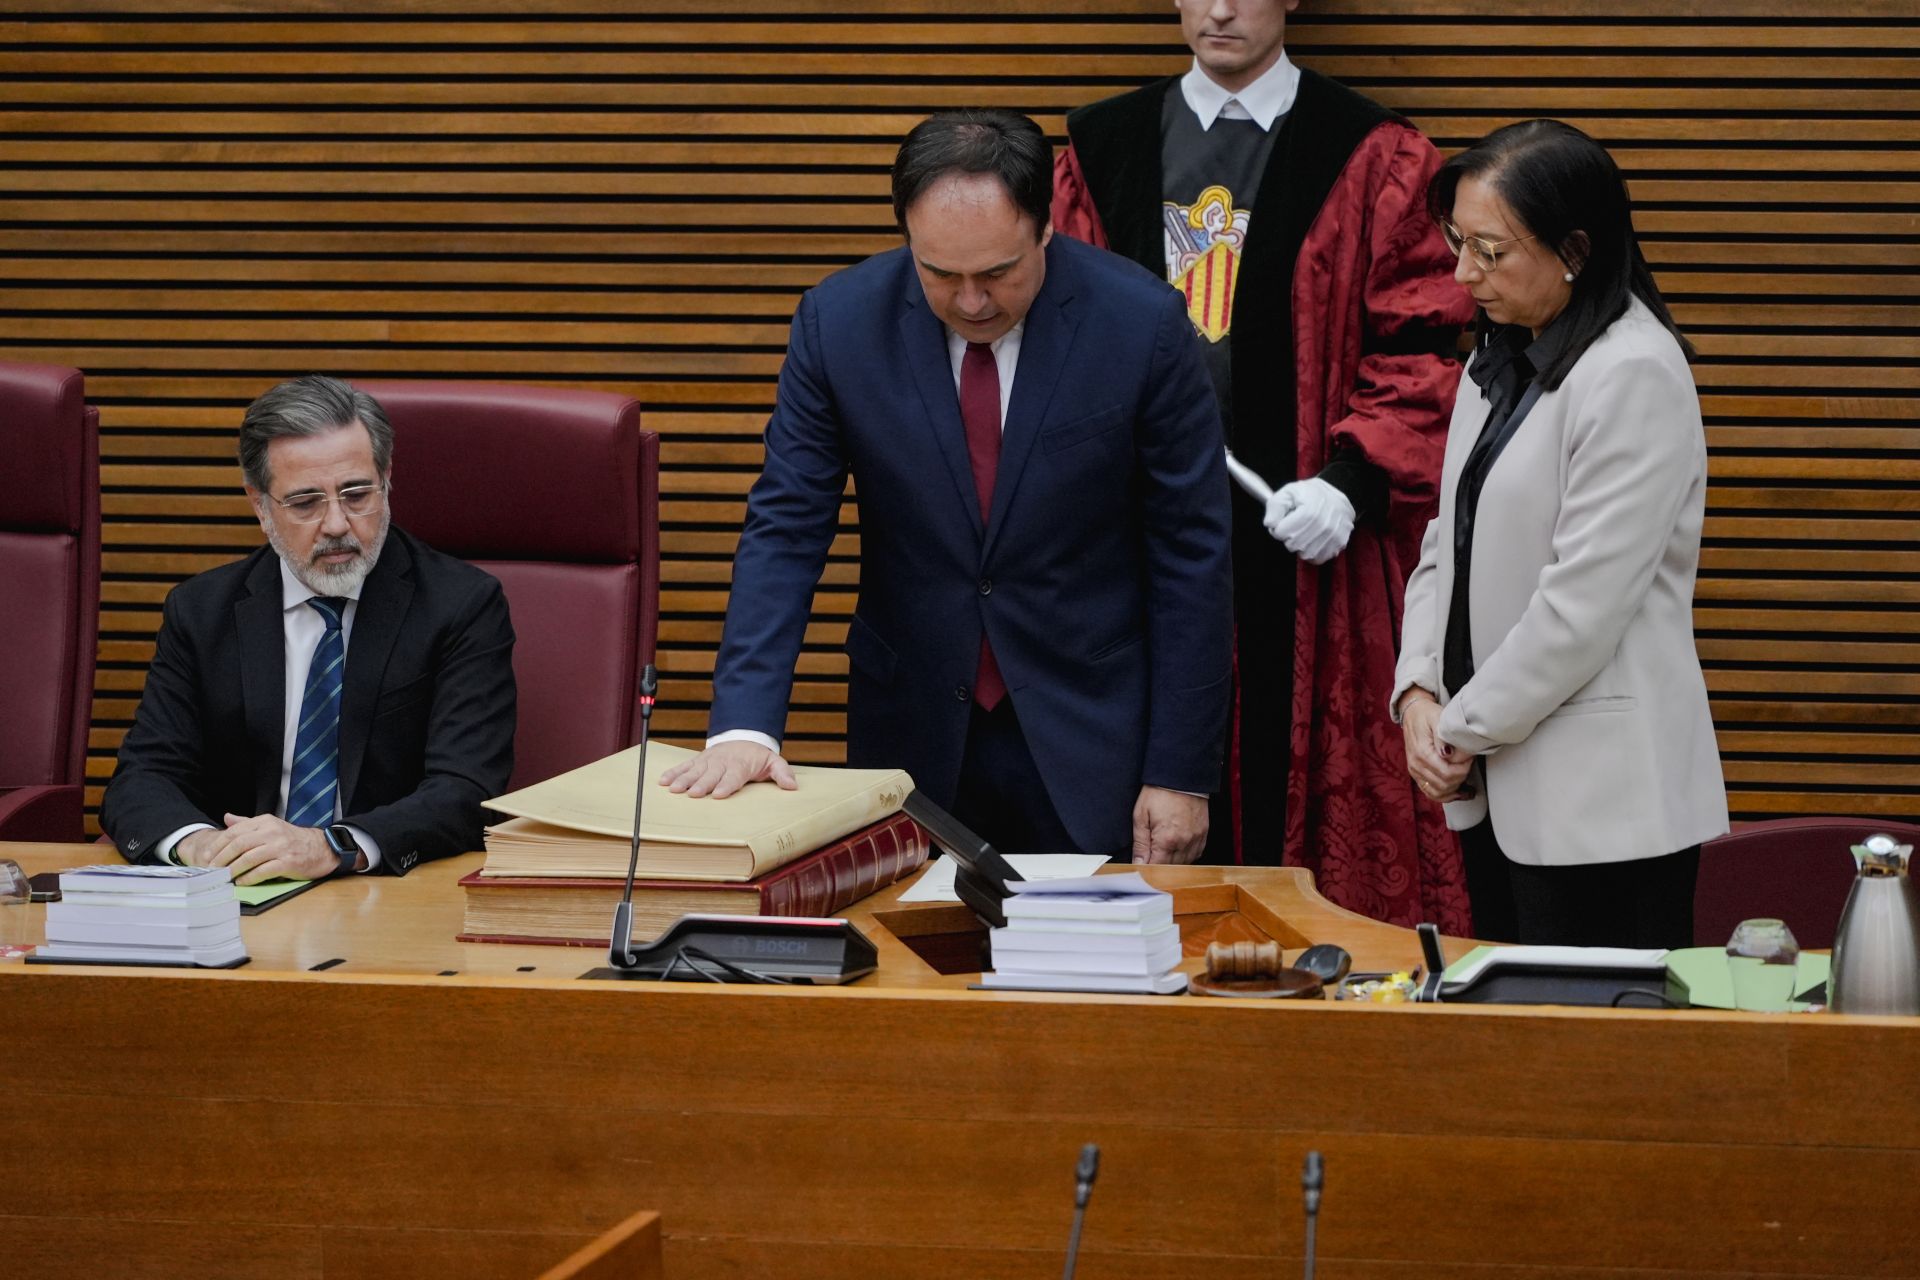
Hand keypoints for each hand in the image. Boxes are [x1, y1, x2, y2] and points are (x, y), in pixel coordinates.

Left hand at [186, 813, 337, 884]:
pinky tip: (241, 882)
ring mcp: (281, 847)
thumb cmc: (292, 840)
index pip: (235, 831)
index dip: (218, 845)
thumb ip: (248, 823)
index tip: (207, 857)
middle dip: (221, 858)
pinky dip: (249, 878)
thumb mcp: (271, 826)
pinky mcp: (288, 862)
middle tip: (211, 869)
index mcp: (266, 821)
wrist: (321, 849)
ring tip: (223, 877)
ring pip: (248, 858)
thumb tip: (227, 818)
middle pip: (239, 844)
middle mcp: (272, 832)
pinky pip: (262, 871)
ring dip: (232, 869)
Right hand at [659, 740, 796, 798]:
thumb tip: (792, 785)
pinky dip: (674, 772)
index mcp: (740, 765)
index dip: (726, 784)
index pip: (733, 776)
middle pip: (711, 774)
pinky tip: (663, 781)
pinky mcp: (698, 760)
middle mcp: (722, 763)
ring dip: (684, 779)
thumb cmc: (757, 756)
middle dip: (702, 784)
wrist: (743, 737)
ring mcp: (708, 761)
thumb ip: (782, 773)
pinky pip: (684, 765)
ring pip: (695, 770)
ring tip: (673, 789)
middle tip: (693, 794)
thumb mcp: (773, 762)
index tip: (719, 794)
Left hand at [1130, 786, 1208, 864]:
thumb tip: (1138, 863)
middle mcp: (1184, 843)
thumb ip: (1140, 843)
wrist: (1181, 775)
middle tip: (1150, 857)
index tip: (1142, 866)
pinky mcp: (1203, 834)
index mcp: (1166, 840)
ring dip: (1173, 862)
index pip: (1157, 868)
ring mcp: (1196, 839)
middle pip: (1171, 869)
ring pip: (1185, 864)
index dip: (1147, 870)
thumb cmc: (1159, 792)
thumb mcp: (1141, 816)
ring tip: (1163, 849)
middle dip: (1160, 867)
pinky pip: (1196, 854)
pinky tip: (1177, 847)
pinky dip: (1186, 855)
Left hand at [1264, 478, 1354, 564]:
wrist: (1336, 493)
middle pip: (1292, 545)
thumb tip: (1270, 524)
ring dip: (1301, 546)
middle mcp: (1323, 525)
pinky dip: (1313, 552)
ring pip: (1305, 554)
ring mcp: (1333, 535)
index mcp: (1309, 511)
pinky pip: (1319, 558)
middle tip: (1295, 526)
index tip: (1285, 521)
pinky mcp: (1340, 543)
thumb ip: (1275, 507)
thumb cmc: (1310, 493)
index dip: (1278, 528)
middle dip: (1289, 537)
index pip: (1281, 533)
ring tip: (1305, 532)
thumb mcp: (1288, 492)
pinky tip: (1313, 540)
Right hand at [1398, 693, 1475, 802]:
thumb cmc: (1427, 714)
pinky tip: (1459, 792)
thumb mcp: (1437, 718)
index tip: (1471, 758)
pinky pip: (1431, 793)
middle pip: (1444, 785)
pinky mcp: (1417, 774)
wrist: (1412, 713)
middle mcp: (1416, 765)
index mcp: (1422, 753)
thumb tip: (1447, 753)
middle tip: (1470, 765)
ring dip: (1455, 791)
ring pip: (1438, 793)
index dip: (1464, 769)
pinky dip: (1446, 795)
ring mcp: (1415, 772)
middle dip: (1462, 778)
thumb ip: (1442, 736)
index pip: (1447, 773)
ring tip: (1469, 786)